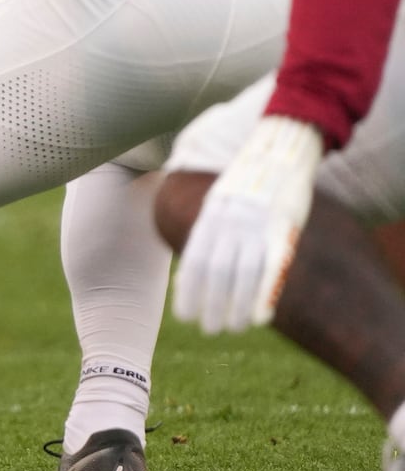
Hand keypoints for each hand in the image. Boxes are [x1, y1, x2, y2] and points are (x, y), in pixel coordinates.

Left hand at [172, 115, 323, 333]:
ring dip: (237, 305)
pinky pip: (274, 263)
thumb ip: (205, 229)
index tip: (184, 315)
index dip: (189, 289)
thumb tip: (187, 266)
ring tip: (233, 328)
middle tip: (208, 329)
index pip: (195, 258)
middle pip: (216, 270)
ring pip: (244, 271)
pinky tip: (261, 316)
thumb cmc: (248, 178)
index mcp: (211, 211)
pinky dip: (266, 291)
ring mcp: (259, 220)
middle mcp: (231, 217)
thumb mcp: (219, 200)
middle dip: (210, 303)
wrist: (280, 140)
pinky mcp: (286, 223)